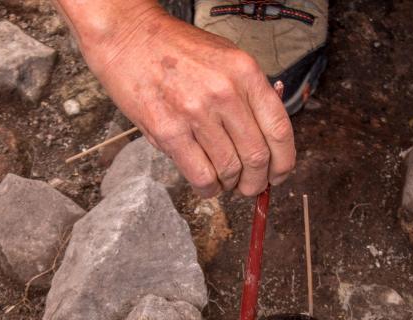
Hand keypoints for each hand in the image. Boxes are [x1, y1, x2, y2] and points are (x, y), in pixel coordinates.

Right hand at [75, 4, 295, 196]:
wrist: (128, 38)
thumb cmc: (175, 50)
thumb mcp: (224, 59)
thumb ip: (247, 95)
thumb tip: (266, 140)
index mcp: (245, 72)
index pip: (279, 129)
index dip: (284, 161)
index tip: (279, 174)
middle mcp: (224, 92)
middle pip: (257, 156)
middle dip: (257, 181)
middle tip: (251, 187)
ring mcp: (195, 112)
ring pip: (229, 170)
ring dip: (230, 185)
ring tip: (225, 181)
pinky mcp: (168, 131)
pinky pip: (200, 175)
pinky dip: (208, 189)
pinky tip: (208, 185)